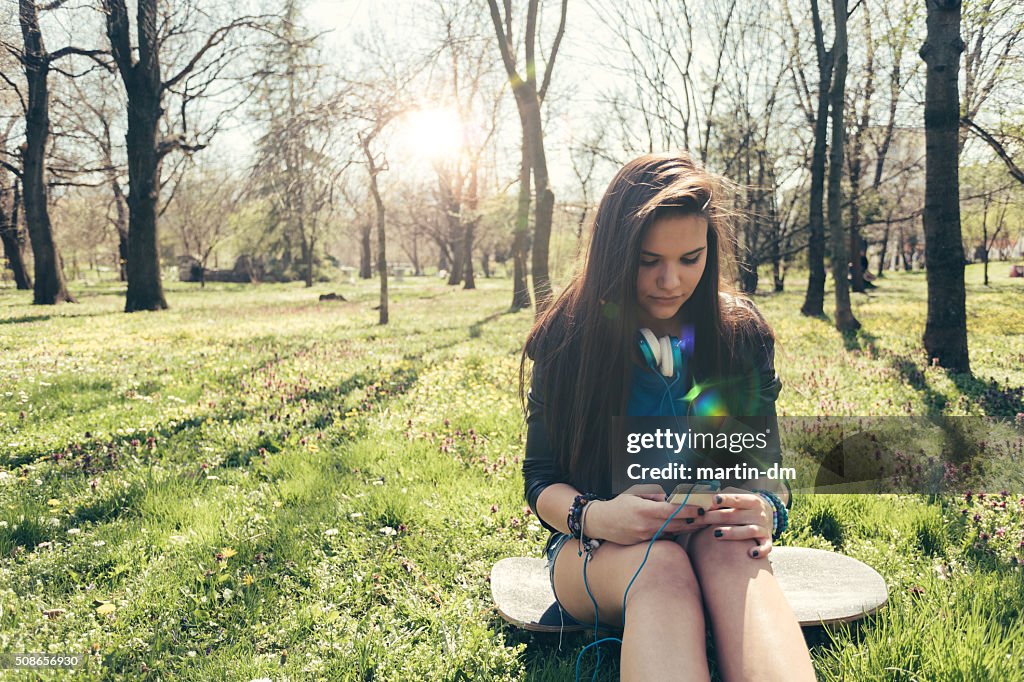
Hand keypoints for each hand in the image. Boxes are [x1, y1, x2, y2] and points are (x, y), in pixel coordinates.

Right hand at [585, 492, 708, 546]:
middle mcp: (647, 526)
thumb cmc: (618, 504)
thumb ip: (654, 495)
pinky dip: (677, 532)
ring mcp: (647, 537)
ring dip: (690, 527)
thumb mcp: (635, 493)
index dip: (690, 510)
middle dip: (696, 519)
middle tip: (712, 514)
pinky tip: (689, 527)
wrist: (600, 523)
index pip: (673, 511)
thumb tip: (671, 498)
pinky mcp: (646, 543)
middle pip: (678, 524)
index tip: (703, 507)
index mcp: (644, 511)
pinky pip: (666, 537)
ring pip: (674, 532)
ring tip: (706, 521)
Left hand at [703, 487, 774, 558]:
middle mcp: (758, 514)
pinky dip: (761, 550)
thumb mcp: (740, 497)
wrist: (770, 513)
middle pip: (736, 515)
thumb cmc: (746, 505)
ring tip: (716, 534)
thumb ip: (726, 498)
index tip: (713, 500)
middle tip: (700, 519)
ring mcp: (763, 528)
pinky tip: (751, 553)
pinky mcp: (767, 540)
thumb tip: (708, 503)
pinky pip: (766, 546)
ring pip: (750, 530)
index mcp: (751, 500)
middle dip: (716, 517)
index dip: (726, 499)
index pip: (737, 499)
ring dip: (733, 533)